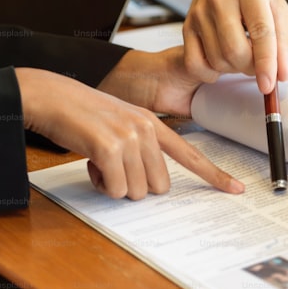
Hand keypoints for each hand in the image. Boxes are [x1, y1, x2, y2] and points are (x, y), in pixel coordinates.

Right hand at [15, 67, 243, 199]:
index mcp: (153, 124)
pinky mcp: (109, 148)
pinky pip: (115, 189)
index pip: (191, 154)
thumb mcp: (120, 122)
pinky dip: (100, 184)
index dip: (215, 175)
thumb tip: (149, 183)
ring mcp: (129, 138)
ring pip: (136, 191)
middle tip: (113, 167)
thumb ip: (140, 146)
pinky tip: (90, 162)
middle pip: (159, 186)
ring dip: (115, 185)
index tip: (236, 189)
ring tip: (99, 161)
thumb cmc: (82, 114)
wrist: (51, 97)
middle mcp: (146, 130)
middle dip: (134, 185)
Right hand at [184, 0, 287, 93]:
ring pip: (217, 59)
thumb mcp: (278, 7)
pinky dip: (210, 72)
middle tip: (259, 65)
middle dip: (251, 68)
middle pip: (235, 50)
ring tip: (243, 55)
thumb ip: (284, 41)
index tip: (270, 84)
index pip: (261, 32)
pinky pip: (195, 63)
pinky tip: (222, 62)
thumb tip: (282, 74)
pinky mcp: (187, 24)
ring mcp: (200, 10)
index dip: (266, 62)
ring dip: (234, 68)